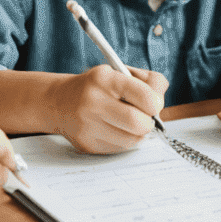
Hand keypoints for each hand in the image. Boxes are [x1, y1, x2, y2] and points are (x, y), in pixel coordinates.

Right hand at [53, 65, 167, 153]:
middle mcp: (93, 102)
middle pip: (138, 123)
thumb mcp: (119, 72)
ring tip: (129, 122)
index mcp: (104, 79)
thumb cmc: (97, 87)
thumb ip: (147, 83)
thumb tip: (160, 103)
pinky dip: (124, 140)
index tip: (154, 103)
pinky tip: (116, 129)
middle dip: (148, 122)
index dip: (156, 102)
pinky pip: (119, 149)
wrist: (60, 102)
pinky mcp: (86, 144)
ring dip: (137, 133)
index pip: (144, 95)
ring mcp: (87, 126)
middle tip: (145, 117)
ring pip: (131, 140)